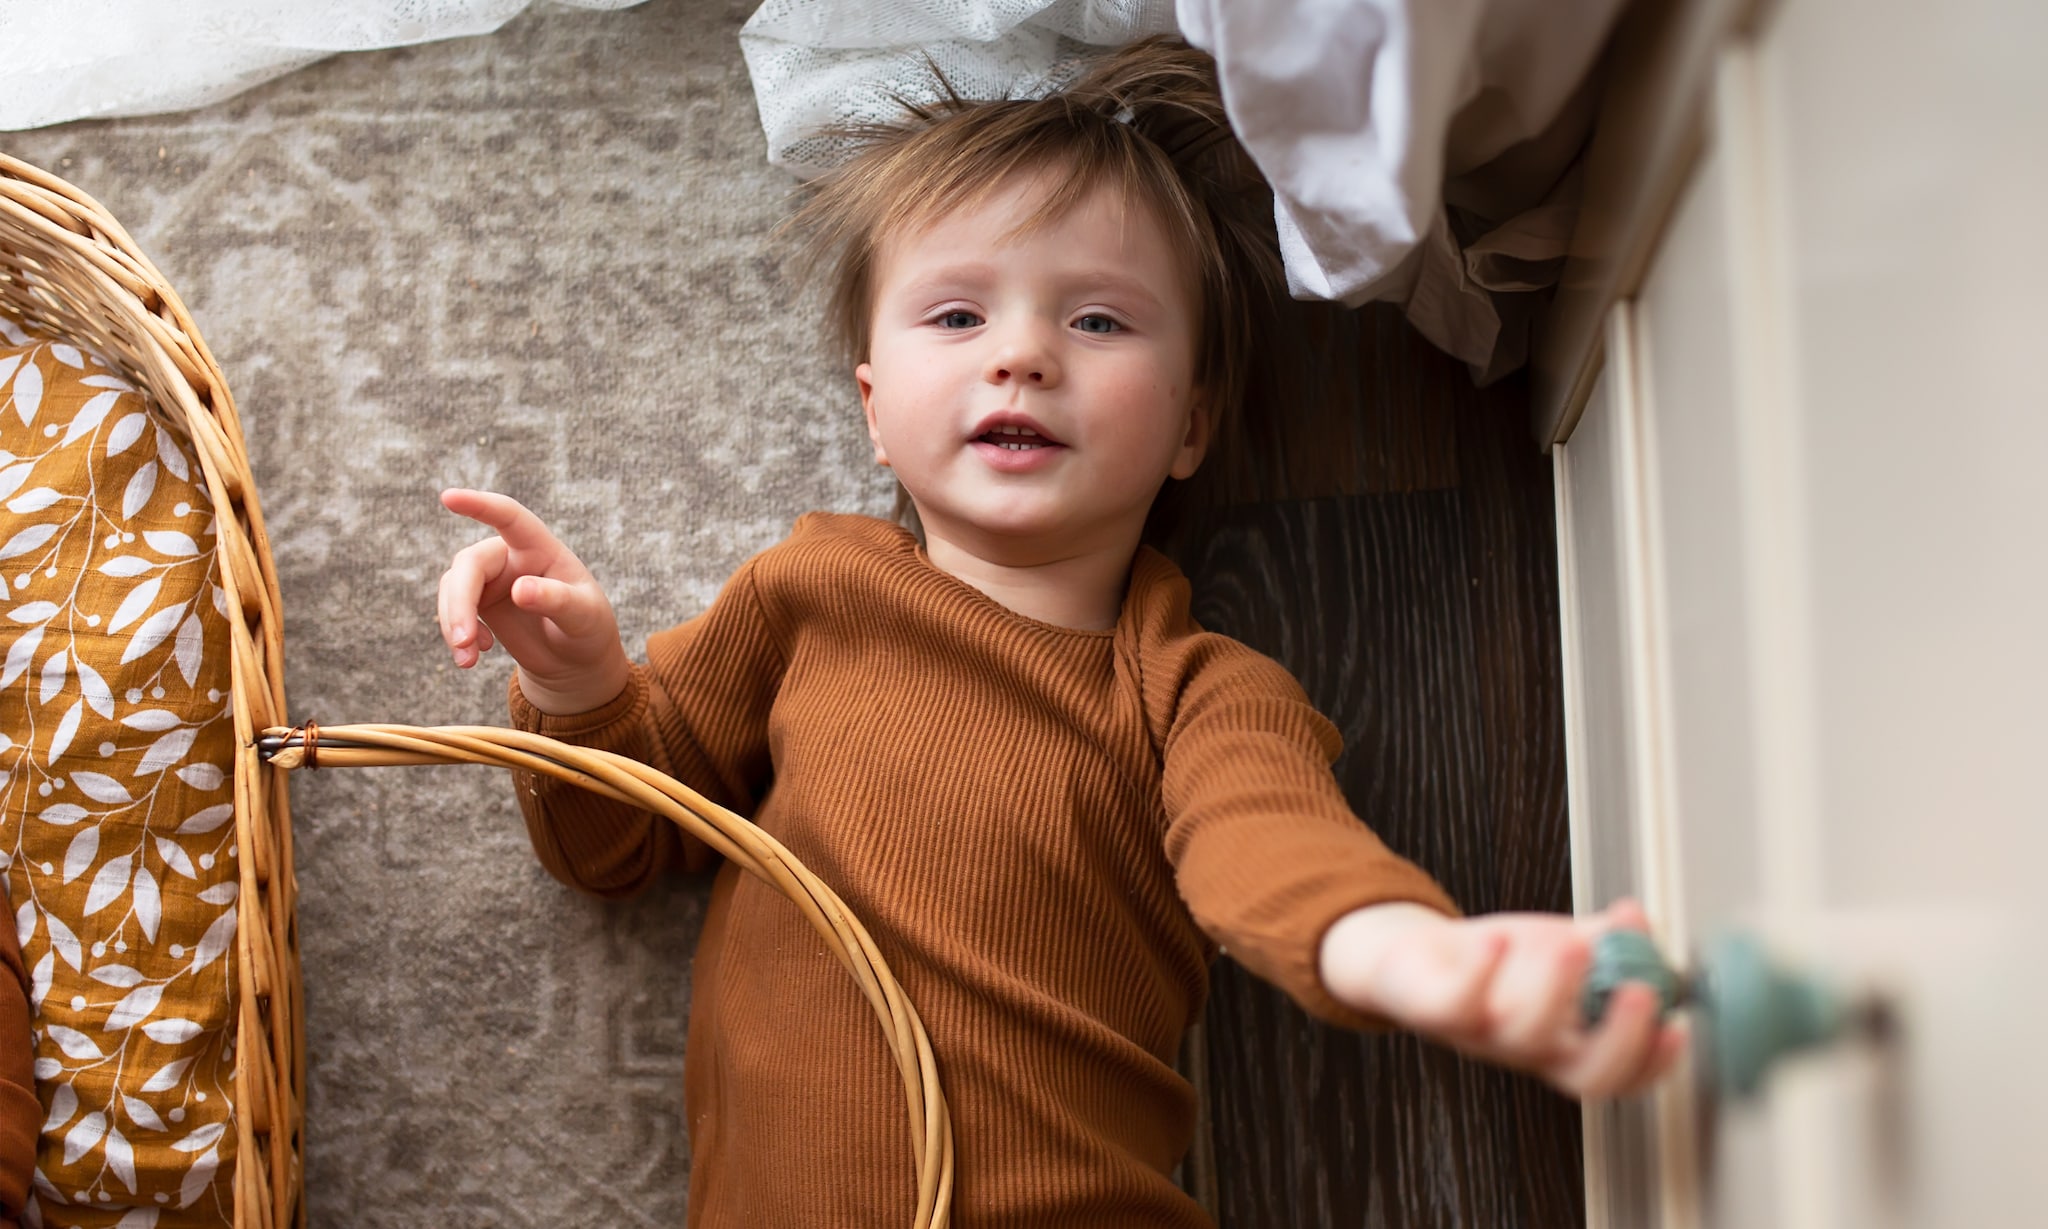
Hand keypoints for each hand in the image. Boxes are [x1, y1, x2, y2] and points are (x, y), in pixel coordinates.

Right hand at [437, 488, 630, 714]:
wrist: (576, 659)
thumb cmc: (588, 629)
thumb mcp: (584, 617)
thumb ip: (556, 600)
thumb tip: (519, 589)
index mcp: (542, 548)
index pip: (509, 517)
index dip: (480, 505)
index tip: (448, 497)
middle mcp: (512, 556)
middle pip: (470, 563)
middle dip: (461, 603)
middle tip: (464, 642)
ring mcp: (492, 577)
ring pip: (453, 586)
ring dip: (452, 622)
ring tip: (467, 661)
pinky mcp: (478, 601)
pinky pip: (451, 608)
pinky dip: (455, 633)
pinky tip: (473, 657)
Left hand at [1320, 899, 1685, 1099]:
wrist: (1414, 957)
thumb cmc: (1496, 963)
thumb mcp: (1560, 948)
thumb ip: (1608, 939)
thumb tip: (1639, 920)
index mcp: (1567, 1043)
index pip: (1621, 1075)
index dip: (1654, 1062)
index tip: (1678, 1027)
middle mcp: (1529, 1051)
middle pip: (1585, 1075)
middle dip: (1622, 1038)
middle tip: (1639, 991)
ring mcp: (1482, 1034)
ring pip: (1524, 1035)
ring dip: (1557, 987)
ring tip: (1569, 942)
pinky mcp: (1433, 1011)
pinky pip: (1456, 1005)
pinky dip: (1480, 973)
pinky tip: (1499, 940)